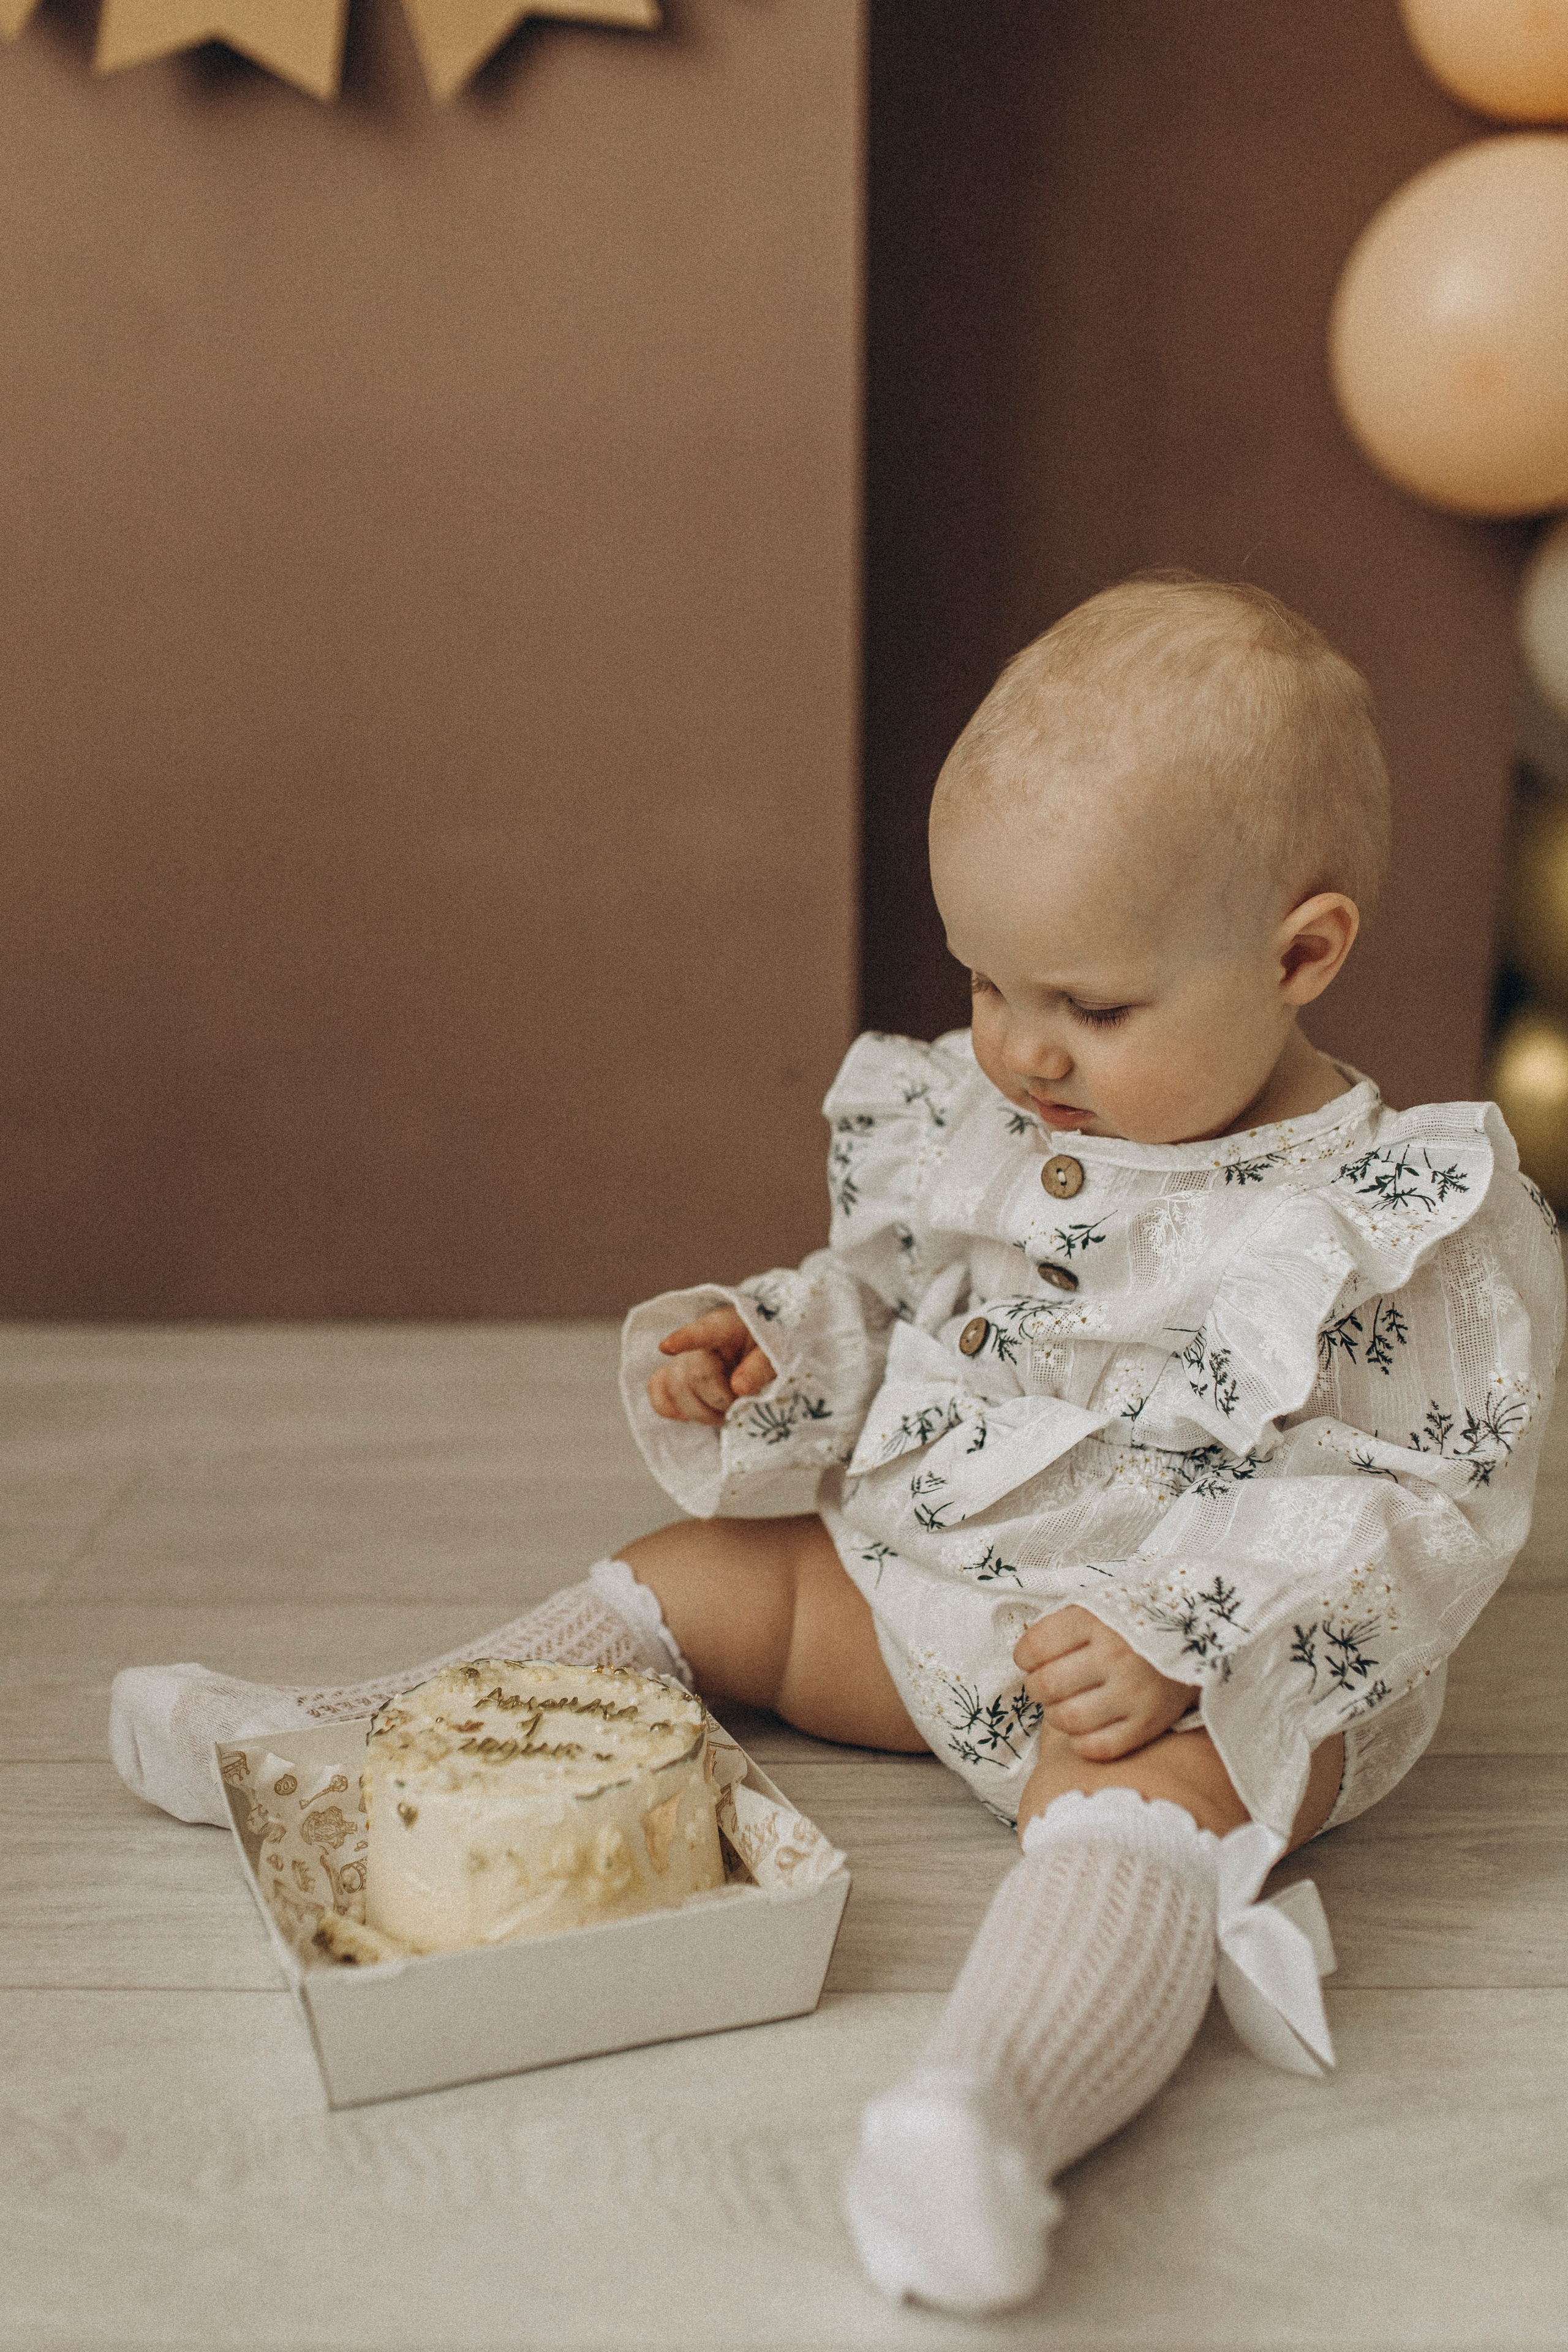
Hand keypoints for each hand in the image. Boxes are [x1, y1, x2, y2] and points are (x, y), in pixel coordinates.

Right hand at [647, 1306, 776, 1426]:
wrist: (760, 1354)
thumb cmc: (769, 1350)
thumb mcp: (779, 1354)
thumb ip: (761, 1367)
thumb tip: (738, 1387)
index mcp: (728, 1326)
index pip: (704, 1331)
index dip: (685, 1338)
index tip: (666, 1347)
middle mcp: (700, 1341)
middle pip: (693, 1375)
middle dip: (718, 1400)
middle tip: (739, 1406)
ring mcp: (684, 1357)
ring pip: (674, 1388)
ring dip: (700, 1412)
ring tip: (724, 1415)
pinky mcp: (674, 1375)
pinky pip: (656, 1388)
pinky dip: (667, 1407)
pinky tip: (686, 1417)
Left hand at [1013, 1604, 1197, 1761]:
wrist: (1196, 1637)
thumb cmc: (1130, 1626)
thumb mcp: (1096, 1607)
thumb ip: (1060, 1626)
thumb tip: (1023, 1657)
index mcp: (1095, 1620)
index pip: (1035, 1647)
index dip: (1024, 1658)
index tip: (1031, 1660)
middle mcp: (1115, 1654)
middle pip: (1047, 1685)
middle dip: (1037, 1688)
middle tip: (1047, 1685)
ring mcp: (1134, 1690)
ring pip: (1068, 1719)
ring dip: (1056, 1716)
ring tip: (1066, 1705)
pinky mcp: (1149, 1722)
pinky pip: (1099, 1747)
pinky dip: (1082, 1744)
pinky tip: (1085, 1729)